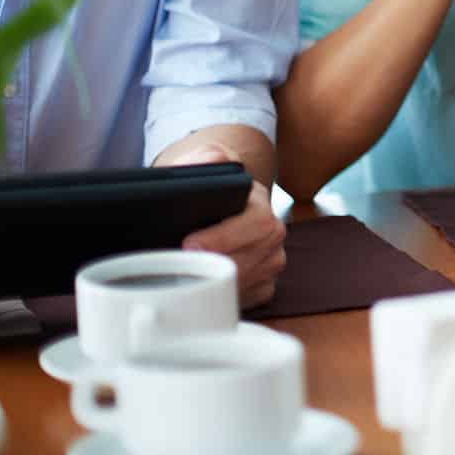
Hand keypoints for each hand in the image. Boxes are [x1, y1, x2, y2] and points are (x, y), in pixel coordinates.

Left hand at [165, 143, 286, 309]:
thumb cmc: (208, 187)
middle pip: (253, 258)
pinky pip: (249, 298)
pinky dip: (225, 297)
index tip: (191, 244)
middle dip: (215, 266)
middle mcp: (273, 232)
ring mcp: (271, 259)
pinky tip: (203, 289)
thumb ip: (206, 156)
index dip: (224, 237)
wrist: (217, 204)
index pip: (257, 223)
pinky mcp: (264, 283)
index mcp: (260, 203)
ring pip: (250, 281)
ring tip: (184, 279)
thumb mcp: (204, 162)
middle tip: (181, 268)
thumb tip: (210, 160)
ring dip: (218, 283)